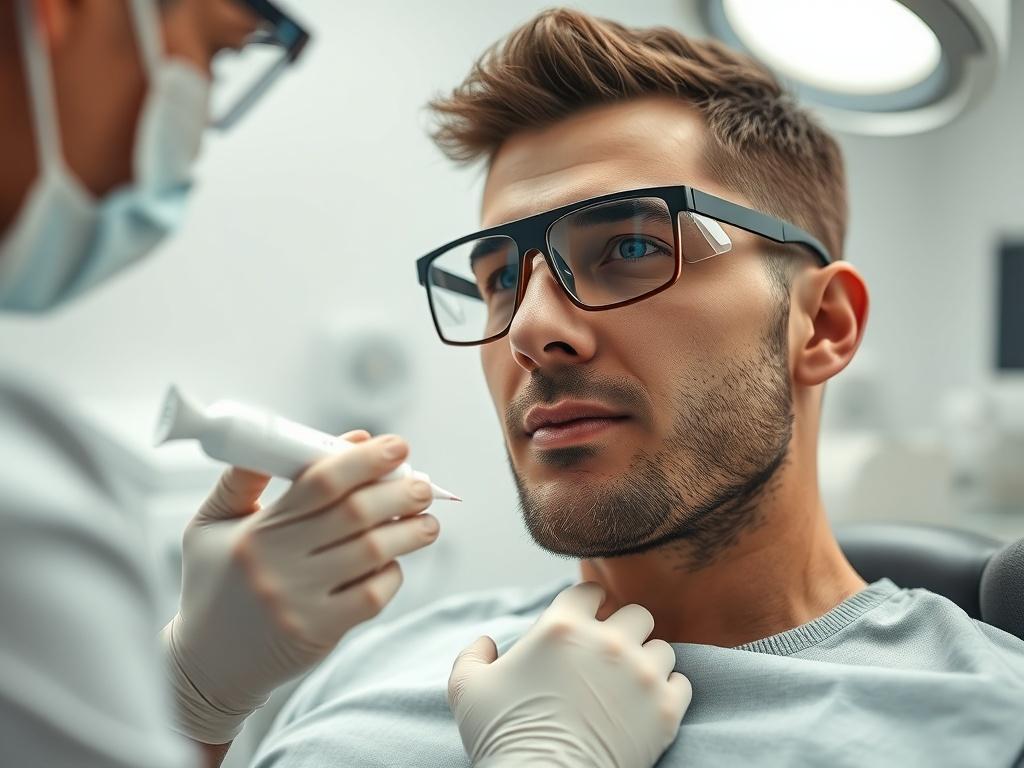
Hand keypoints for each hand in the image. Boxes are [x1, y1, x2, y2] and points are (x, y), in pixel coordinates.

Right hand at [162, 431, 440, 743]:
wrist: (206, 664)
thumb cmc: (214, 582)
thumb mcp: (210, 524)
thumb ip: (243, 478)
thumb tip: (303, 439)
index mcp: (255, 530)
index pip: (320, 482)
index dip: (364, 459)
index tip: (396, 446)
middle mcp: (276, 564)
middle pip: (355, 513)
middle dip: (399, 492)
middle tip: (424, 485)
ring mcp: (299, 600)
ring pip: (372, 553)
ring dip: (410, 532)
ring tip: (427, 521)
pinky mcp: (318, 632)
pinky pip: (371, 594)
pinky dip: (392, 573)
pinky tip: (394, 562)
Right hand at [448, 582, 690, 767]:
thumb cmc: (504, 738)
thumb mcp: (467, 689)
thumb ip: (473, 655)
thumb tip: (486, 642)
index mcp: (562, 626)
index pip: (590, 591)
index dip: (588, 604)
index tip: (587, 621)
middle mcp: (607, 642)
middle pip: (637, 613)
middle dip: (625, 630)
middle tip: (612, 655)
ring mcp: (641, 675)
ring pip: (662, 648)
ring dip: (647, 661)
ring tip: (630, 684)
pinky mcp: (665, 710)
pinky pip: (681, 683)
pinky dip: (667, 692)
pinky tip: (646, 706)